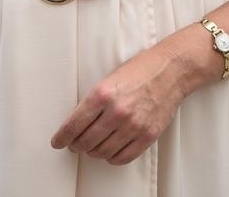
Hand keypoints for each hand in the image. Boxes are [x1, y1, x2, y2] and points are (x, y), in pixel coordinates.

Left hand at [51, 45, 187, 166]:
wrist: (170, 70)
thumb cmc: (140, 70)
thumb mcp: (108, 79)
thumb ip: (94, 100)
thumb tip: (78, 122)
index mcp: (102, 94)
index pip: (74, 124)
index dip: (62, 137)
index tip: (57, 142)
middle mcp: (116, 111)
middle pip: (86, 141)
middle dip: (76, 146)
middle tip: (74, 144)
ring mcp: (133, 125)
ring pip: (103, 152)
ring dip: (93, 152)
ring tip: (91, 148)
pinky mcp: (147, 135)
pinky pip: (123, 157)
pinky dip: (112, 158)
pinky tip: (109, 152)